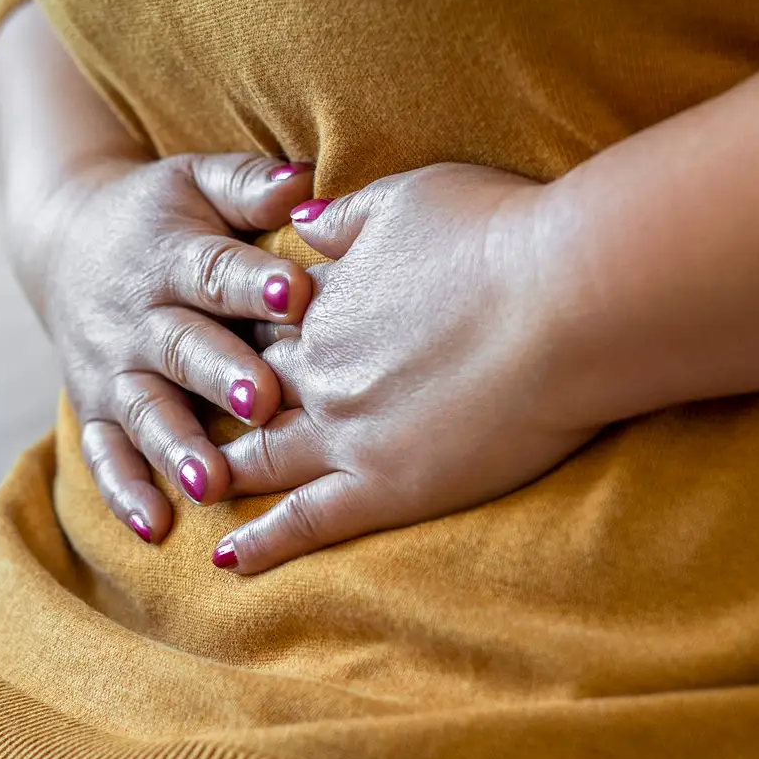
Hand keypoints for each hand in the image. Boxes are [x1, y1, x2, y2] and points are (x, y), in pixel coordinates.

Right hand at [18, 154, 317, 542]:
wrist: (66, 242)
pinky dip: (124, 492)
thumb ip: (248, 185)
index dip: (252, 283)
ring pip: (143, 410)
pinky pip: (104, 455)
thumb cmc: (162, 215)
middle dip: (219, 375)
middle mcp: (138, 317)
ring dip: (174, 446)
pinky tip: (155, 527)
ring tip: (209, 482)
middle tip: (261, 402)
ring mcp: (112, 369)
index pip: (214, 270)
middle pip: (180, 347)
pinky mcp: (93, 410)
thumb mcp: (197, 181)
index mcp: (172, 255)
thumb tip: (301, 184)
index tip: (297, 297)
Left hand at [219, 163, 601, 572]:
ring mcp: (345, 433)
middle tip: (189, 425)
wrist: (568, 297)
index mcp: (326, 302)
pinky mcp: (383, 488)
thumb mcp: (409, 198)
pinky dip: (261, 542)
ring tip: (192, 491)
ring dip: (223, 474)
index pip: (267, 325)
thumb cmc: (502, 235)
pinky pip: (304, 523)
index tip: (233, 345)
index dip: (249, 336)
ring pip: (261, 459)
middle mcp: (320, 370)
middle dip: (219, 409)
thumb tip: (302, 224)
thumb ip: (347, 218)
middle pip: (250, 393)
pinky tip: (226, 559)